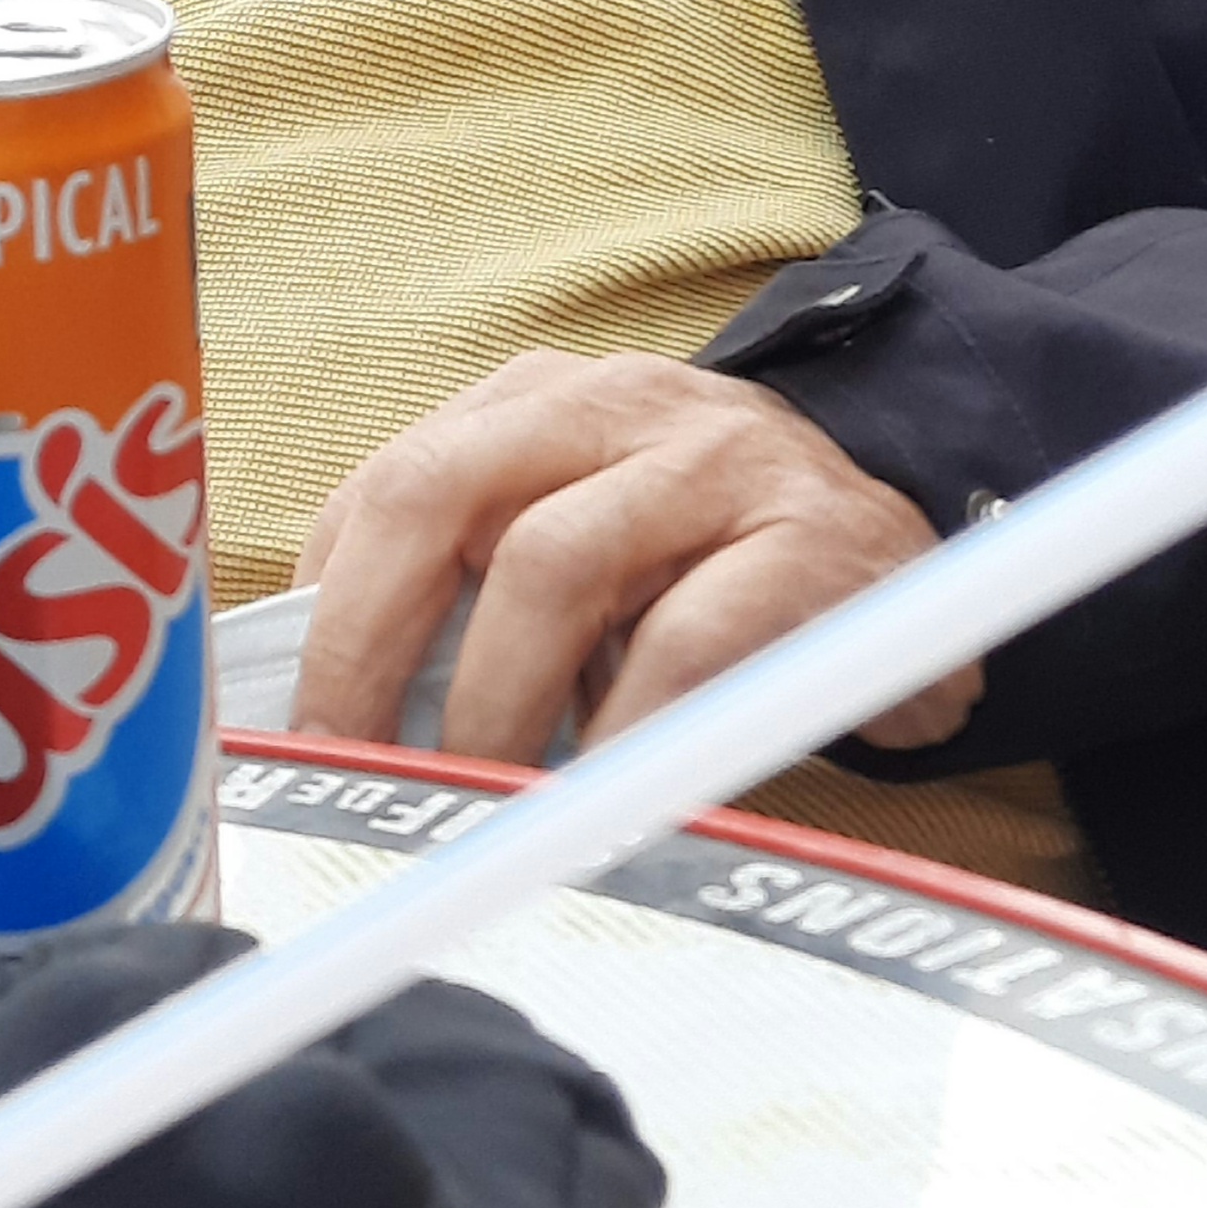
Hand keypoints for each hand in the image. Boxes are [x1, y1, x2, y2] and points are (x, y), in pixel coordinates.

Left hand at [291, 350, 978, 767]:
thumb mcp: (582, 561)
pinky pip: (690, 638)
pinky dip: (627, 728)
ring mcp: (715, 462)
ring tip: (479, 801)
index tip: (293, 722)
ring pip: (554, 563)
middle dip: (370, 644)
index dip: (322, 608)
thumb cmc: (709, 581)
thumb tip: (338, 725)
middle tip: (351, 766)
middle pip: (439, 495)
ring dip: (495, 703)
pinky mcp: (809, 539)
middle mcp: (615, 407)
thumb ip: (473, 604)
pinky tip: (606, 796)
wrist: (914, 571)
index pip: (388, 484)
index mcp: (535, 406)